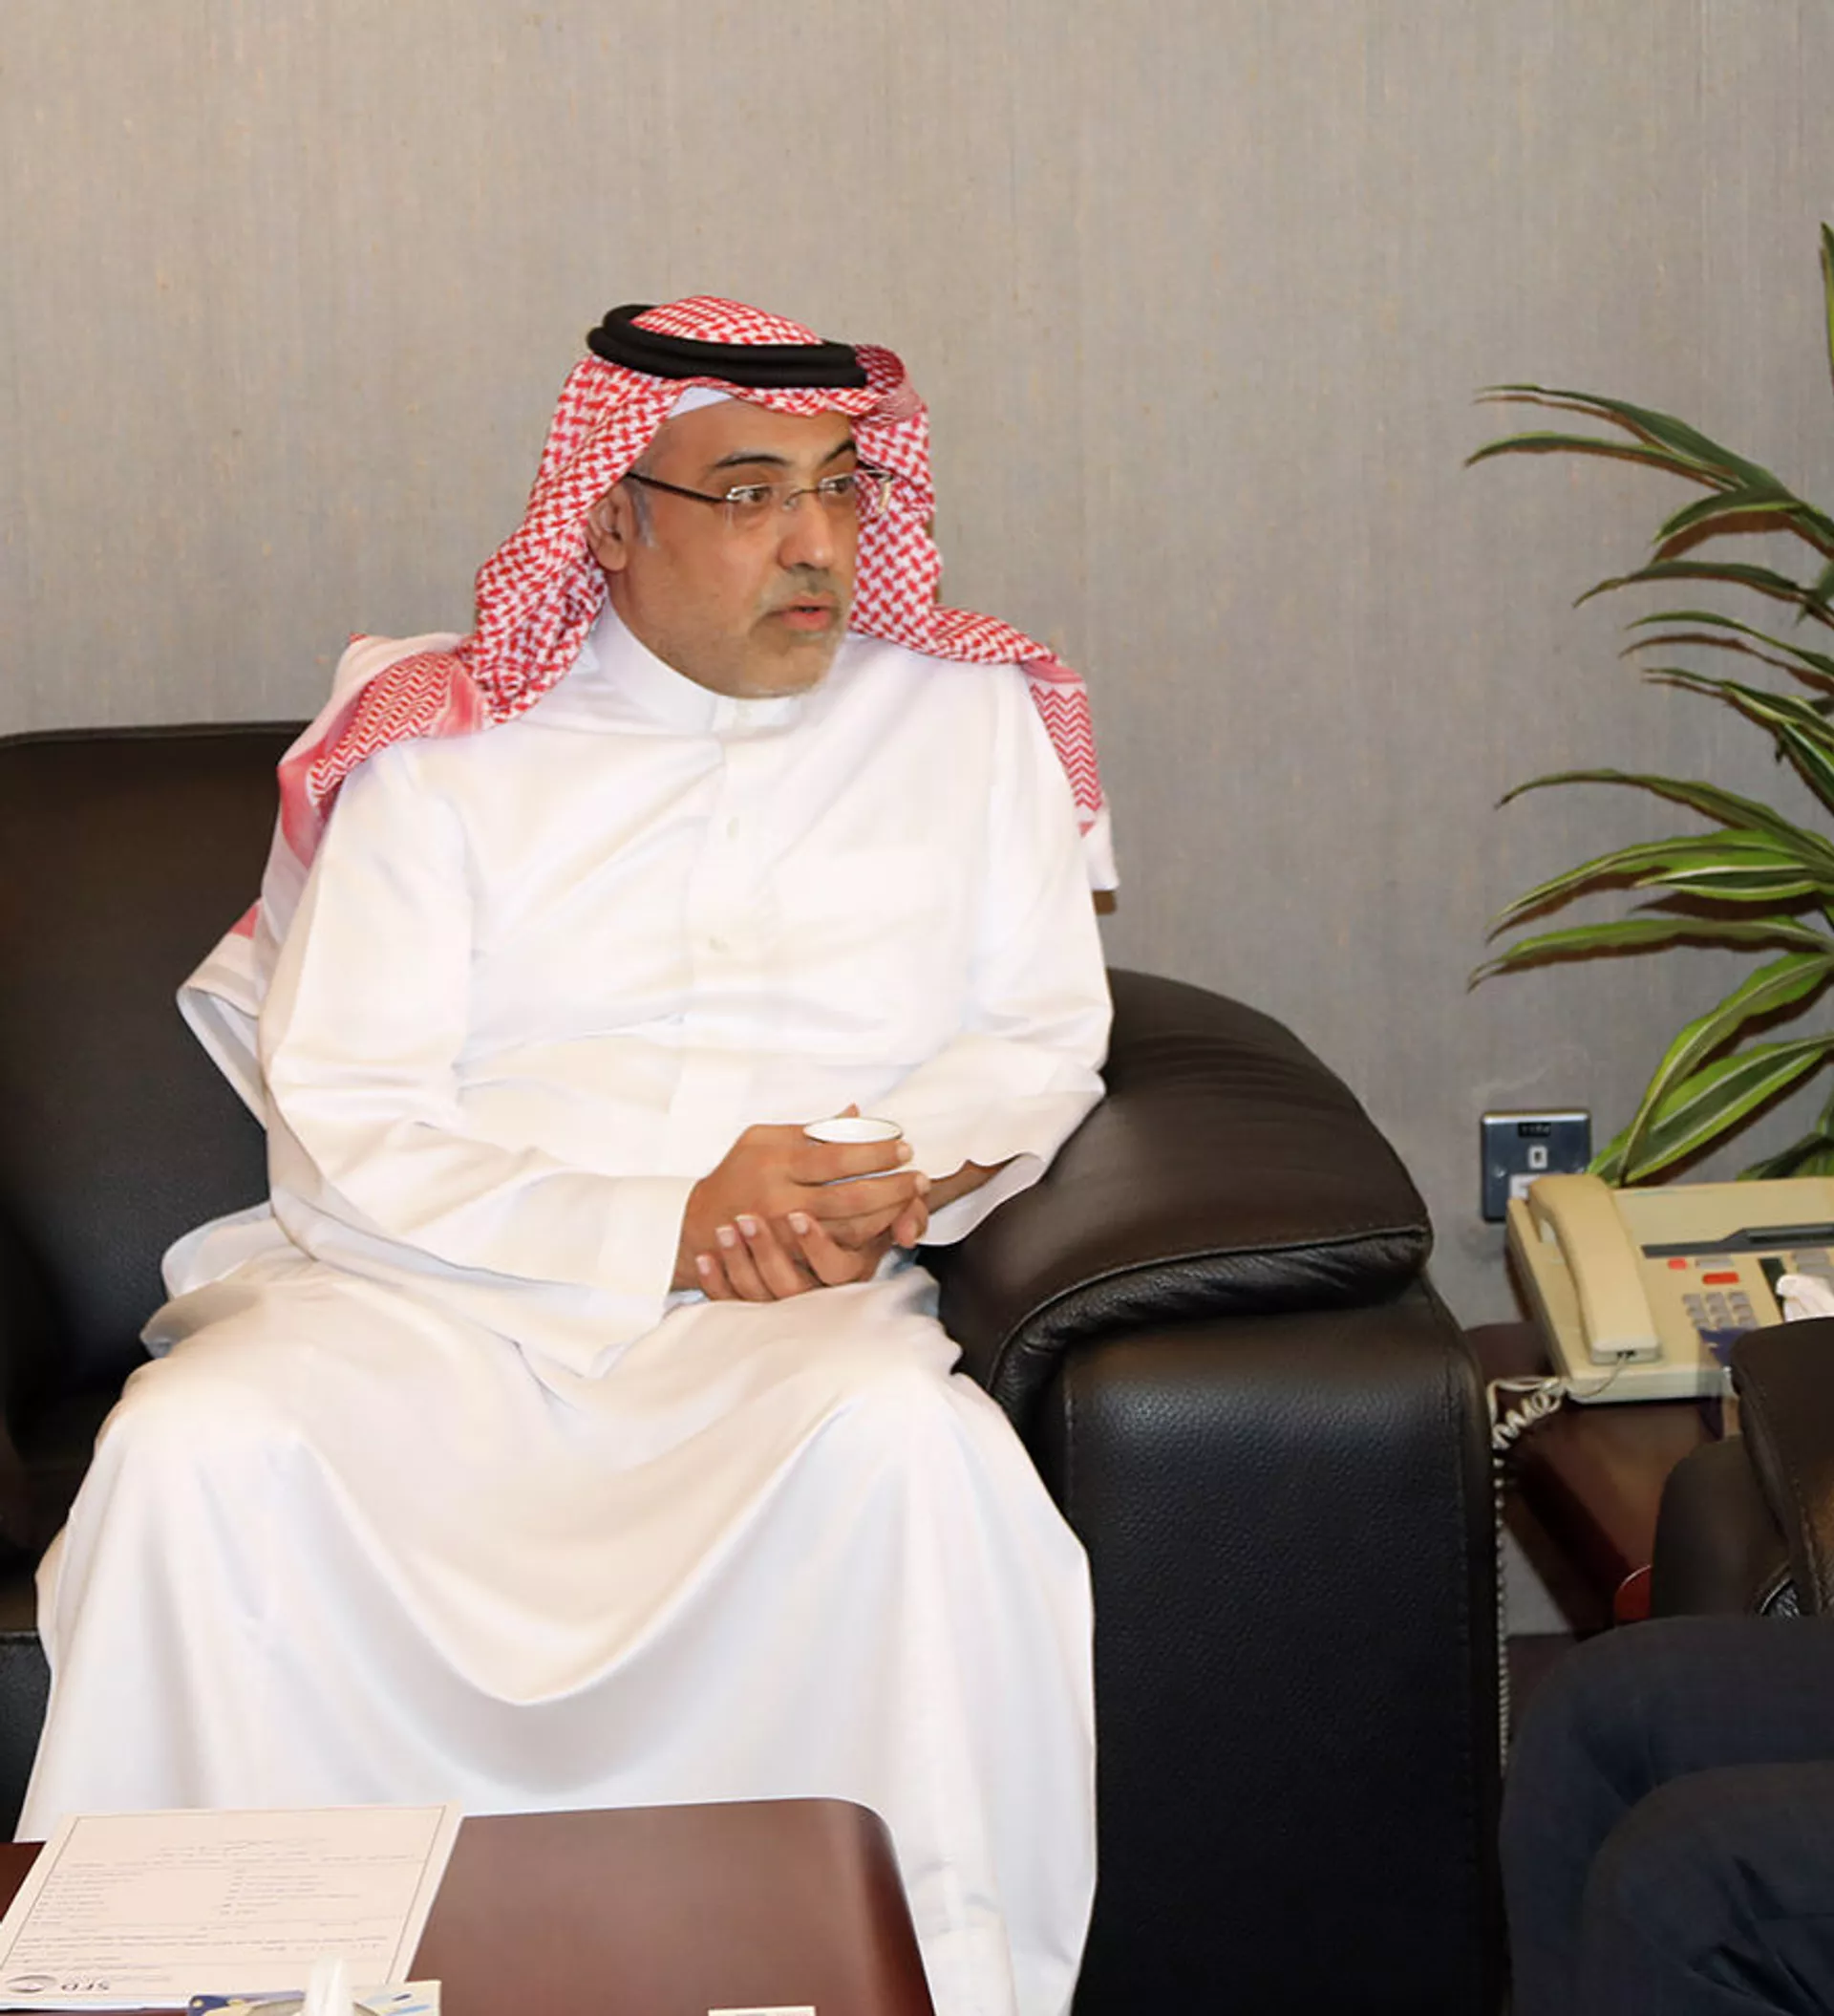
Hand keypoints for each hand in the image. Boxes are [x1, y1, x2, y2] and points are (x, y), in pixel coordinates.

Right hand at [673, 1119, 927, 1289]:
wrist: (698, 1223)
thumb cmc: (737, 1173)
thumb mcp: (762, 1138)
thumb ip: (811, 1128)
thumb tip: (856, 1112)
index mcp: (777, 1162)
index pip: (837, 1156)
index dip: (876, 1153)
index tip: (904, 1147)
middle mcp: (782, 1199)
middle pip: (851, 1197)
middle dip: (893, 1187)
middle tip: (921, 1178)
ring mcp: (787, 1235)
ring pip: (851, 1228)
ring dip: (888, 1214)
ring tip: (911, 1198)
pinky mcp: (791, 1259)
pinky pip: (840, 1251)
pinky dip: (869, 1237)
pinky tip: (888, 1223)